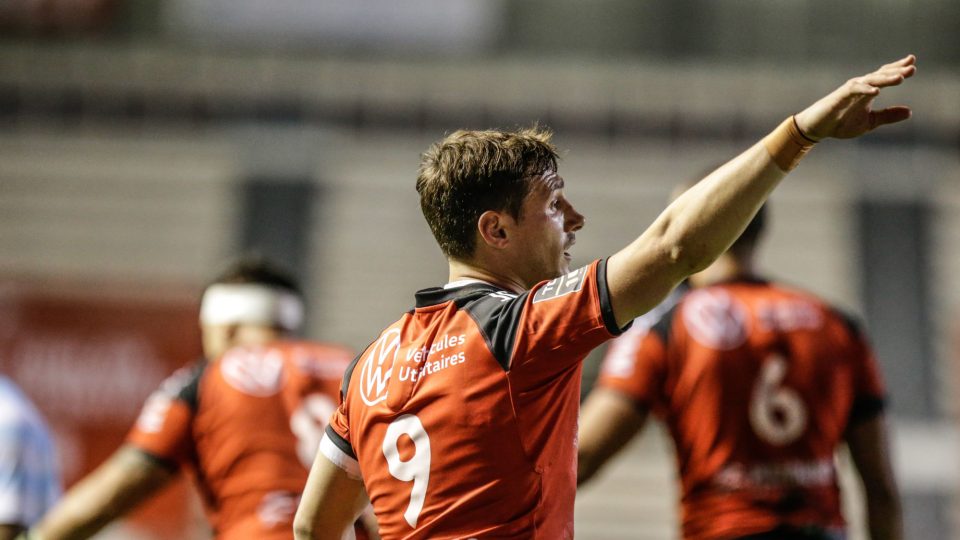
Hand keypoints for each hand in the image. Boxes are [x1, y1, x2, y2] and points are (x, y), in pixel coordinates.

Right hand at [795, 55, 915, 140]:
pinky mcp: (839, 96)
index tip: (912, 63)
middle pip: (881, 74)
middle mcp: (860, 86)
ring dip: (885, 79)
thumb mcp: (869, 121)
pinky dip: (865, 89)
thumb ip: (888, 115)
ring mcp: (850, 90)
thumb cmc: (840, 123)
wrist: (817, 128)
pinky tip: (876, 91)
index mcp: (868, 91)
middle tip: (912, 66)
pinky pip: (854, 90)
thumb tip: (910, 111)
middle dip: (896, 70)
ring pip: (870, 80)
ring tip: (900, 78)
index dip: (897, 68)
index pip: (884, 75)